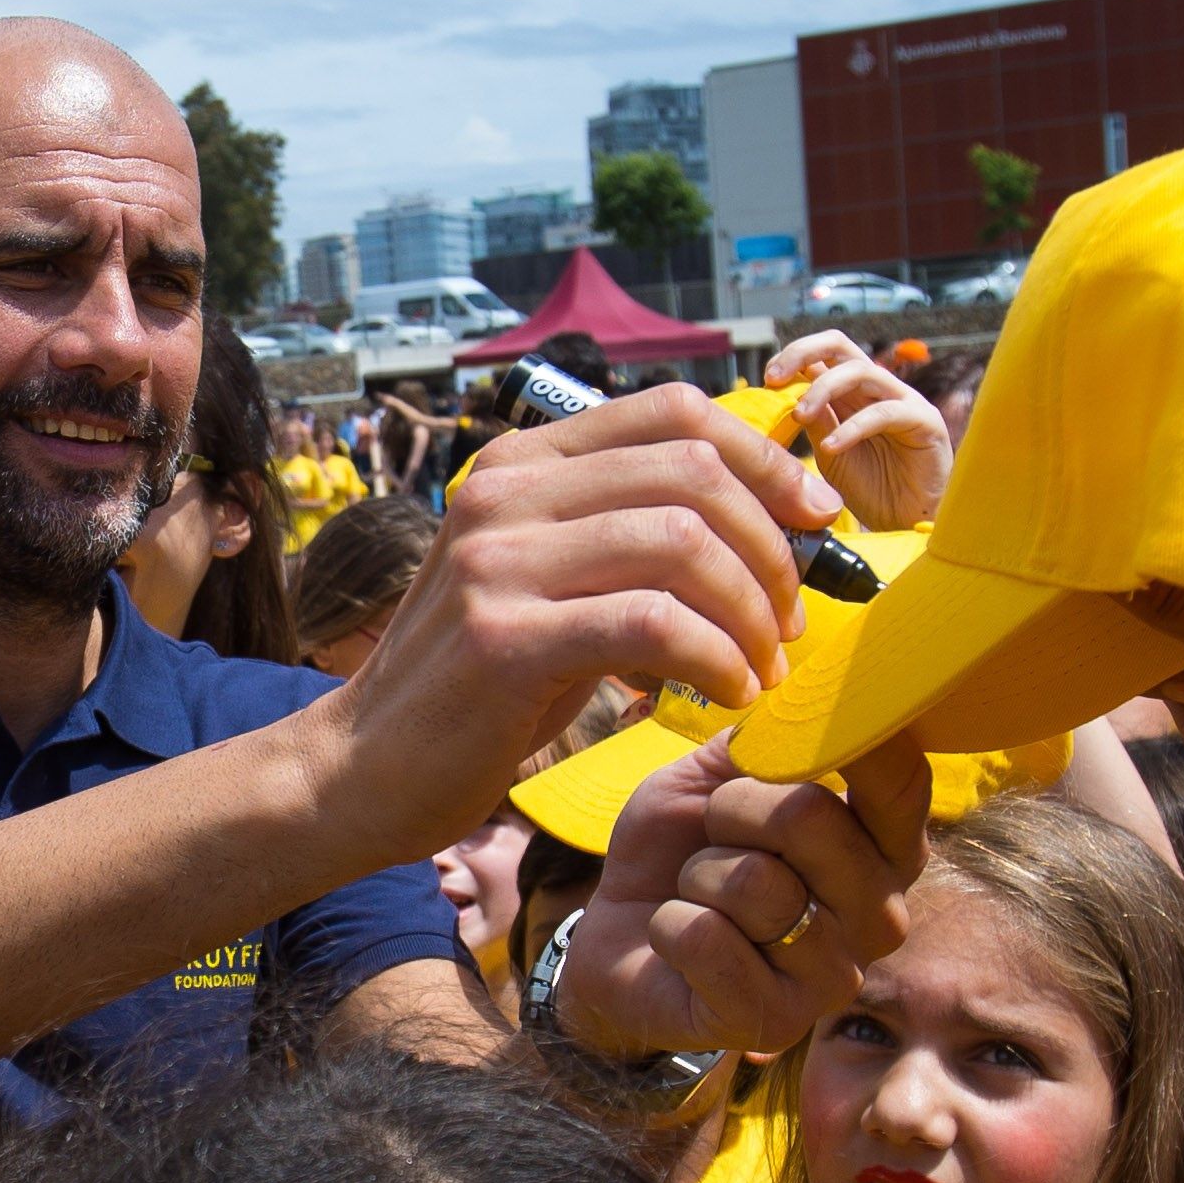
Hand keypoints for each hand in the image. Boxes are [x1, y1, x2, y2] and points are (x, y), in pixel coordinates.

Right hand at [318, 384, 847, 864]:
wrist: (365, 769)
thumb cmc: (483, 687)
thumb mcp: (553, 586)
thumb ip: (629, 540)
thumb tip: (766, 522)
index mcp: (524, 462)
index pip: (674, 412)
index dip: (766, 459)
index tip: (818, 518)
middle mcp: (506, 491)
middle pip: (692, 472)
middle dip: (772, 547)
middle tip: (791, 619)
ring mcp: (498, 561)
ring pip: (681, 542)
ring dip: (750, 611)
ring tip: (762, 667)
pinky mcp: (502, 638)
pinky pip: (651, 623)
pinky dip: (715, 658)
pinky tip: (728, 694)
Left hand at [552, 733, 932, 1056]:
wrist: (621, 942)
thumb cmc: (683, 852)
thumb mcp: (716, 776)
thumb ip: (768, 739)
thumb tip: (802, 693)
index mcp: (884, 851)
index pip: (901, 782)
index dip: (845, 741)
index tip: (788, 732)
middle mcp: (880, 917)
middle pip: (810, 819)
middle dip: (732, 808)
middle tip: (712, 830)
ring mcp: (833, 977)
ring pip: (754, 885)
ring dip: (697, 877)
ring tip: (696, 893)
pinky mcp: (774, 1023)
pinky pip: (707, 939)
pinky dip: (671, 926)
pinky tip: (678, 941)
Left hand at [766, 333, 949, 530]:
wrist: (908, 524)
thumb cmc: (872, 490)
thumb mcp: (831, 453)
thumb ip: (815, 422)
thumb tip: (785, 394)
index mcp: (853, 392)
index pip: (823, 354)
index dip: (793, 357)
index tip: (767, 379)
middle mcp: (878, 388)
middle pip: (840, 345)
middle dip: (803, 352)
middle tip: (774, 379)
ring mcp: (904, 401)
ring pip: (861, 372)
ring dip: (823, 389)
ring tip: (800, 417)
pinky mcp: (925, 421)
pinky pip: (885, 412)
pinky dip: (852, 428)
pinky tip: (830, 447)